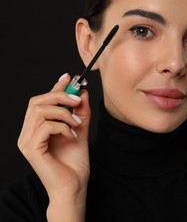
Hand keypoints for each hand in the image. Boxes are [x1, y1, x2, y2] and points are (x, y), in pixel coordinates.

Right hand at [17, 73, 90, 212]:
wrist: (74, 186)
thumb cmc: (75, 163)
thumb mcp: (80, 131)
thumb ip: (80, 113)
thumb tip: (82, 92)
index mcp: (37, 128)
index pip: (41, 101)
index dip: (54, 88)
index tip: (69, 77)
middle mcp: (28, 133)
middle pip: (36, 101)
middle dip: (60, 96)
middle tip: (78, 100)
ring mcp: (26, 141)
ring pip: (40, 111)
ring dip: (63, 113)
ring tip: (77, 123)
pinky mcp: (31, 149)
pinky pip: (45, 126)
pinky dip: (62, 127)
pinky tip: (72, 136)